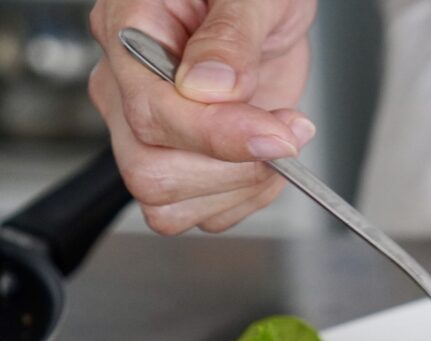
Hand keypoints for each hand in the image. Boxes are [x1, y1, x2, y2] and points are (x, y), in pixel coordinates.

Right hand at [88, 0, 317, 233]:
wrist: (274, 6)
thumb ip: (231, 35)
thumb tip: (209, 86)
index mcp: (129, 32)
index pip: (149, 113)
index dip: (215, 136)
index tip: (275, 135)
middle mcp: (129, 88)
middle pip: (150, 173)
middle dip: (232, 168)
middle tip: (284, 132)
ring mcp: (155, 130)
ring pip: (169, 204)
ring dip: (241, 187)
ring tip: (281, 139)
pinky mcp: (187, 160)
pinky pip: (203, 212)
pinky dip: (248, 197)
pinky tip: (269, 158)